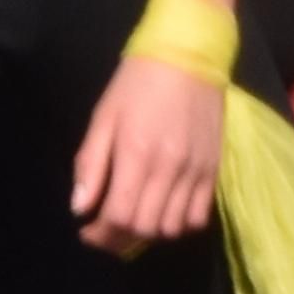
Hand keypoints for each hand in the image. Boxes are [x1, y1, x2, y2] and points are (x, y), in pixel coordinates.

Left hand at [72, 54, 223, 253]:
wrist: (190, 54)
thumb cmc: (138, 82)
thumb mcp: (104, 116)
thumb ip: (91, 164)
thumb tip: (80, 208)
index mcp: (136, 154)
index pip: (118, 216)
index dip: (100, 234)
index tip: (88, 231)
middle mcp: (168, 169)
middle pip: (144, 228)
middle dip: (119, 239)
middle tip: (106, 230)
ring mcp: (195, 171)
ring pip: (172, 228)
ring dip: (149, 232)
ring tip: (136, 219)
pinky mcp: (213, 169)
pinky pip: (198, 216)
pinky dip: (179, 223)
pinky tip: (165, 209)